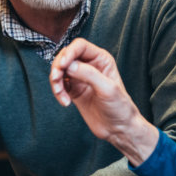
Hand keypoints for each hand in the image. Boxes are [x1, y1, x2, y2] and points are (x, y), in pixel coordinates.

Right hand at [50, 38, 158, 165]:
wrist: (119, 129)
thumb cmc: (119, 107)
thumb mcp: (107, 89)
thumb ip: (89, 74)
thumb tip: (69, 65)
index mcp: (101, 59)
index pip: (80, 46)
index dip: (69, 52)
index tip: (62, 66)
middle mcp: (90, 64)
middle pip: (66, 55)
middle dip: (58, 66)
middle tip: (56, 80)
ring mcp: (80, 77)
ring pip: (60, 69)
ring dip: (55, 80)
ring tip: (59, 93)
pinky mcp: (74, 90)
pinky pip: (59, 84)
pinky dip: (57, 91)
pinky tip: (65, 102)